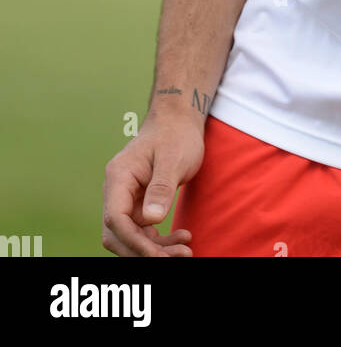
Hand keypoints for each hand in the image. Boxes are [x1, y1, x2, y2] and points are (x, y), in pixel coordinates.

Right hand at [101, 113, 203, 256]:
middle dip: (144, 251)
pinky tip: (182, 238)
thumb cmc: (177, 135)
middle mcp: (117, 189)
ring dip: (155, 249)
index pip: (115, 218)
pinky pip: (143, 231)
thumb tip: (151, 220)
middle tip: (177, 257)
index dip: (133, 241)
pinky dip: (160, 240)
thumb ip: (161, 188)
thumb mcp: (174, 158)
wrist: (179, 122)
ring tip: (186, 252)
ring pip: (132, 236)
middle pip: (118, 233)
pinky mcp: (138, 204)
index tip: (157, 255)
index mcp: (119, 176)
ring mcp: (126, 198)